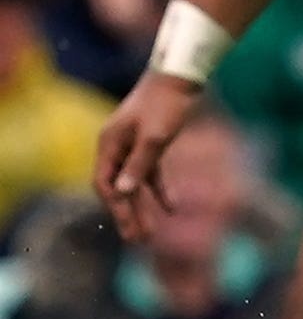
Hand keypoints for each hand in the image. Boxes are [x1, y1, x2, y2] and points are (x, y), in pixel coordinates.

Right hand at [94, 71, 202, 240]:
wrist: (181, 76)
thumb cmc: (167, 104)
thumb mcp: (155, 136)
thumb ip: (140, 164)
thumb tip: (124, 192)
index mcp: (109, 143)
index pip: (105, 183)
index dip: (117, 208)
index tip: (130, 229)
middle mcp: (115, 146)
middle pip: (117, 188)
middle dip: (127, 215)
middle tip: (137, 242)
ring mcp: (131, 145)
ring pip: (133, 183)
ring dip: (141, 207)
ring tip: (149, 234)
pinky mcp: (150, 143)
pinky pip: (150, 173)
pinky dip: (159, 190)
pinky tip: (171, 208)